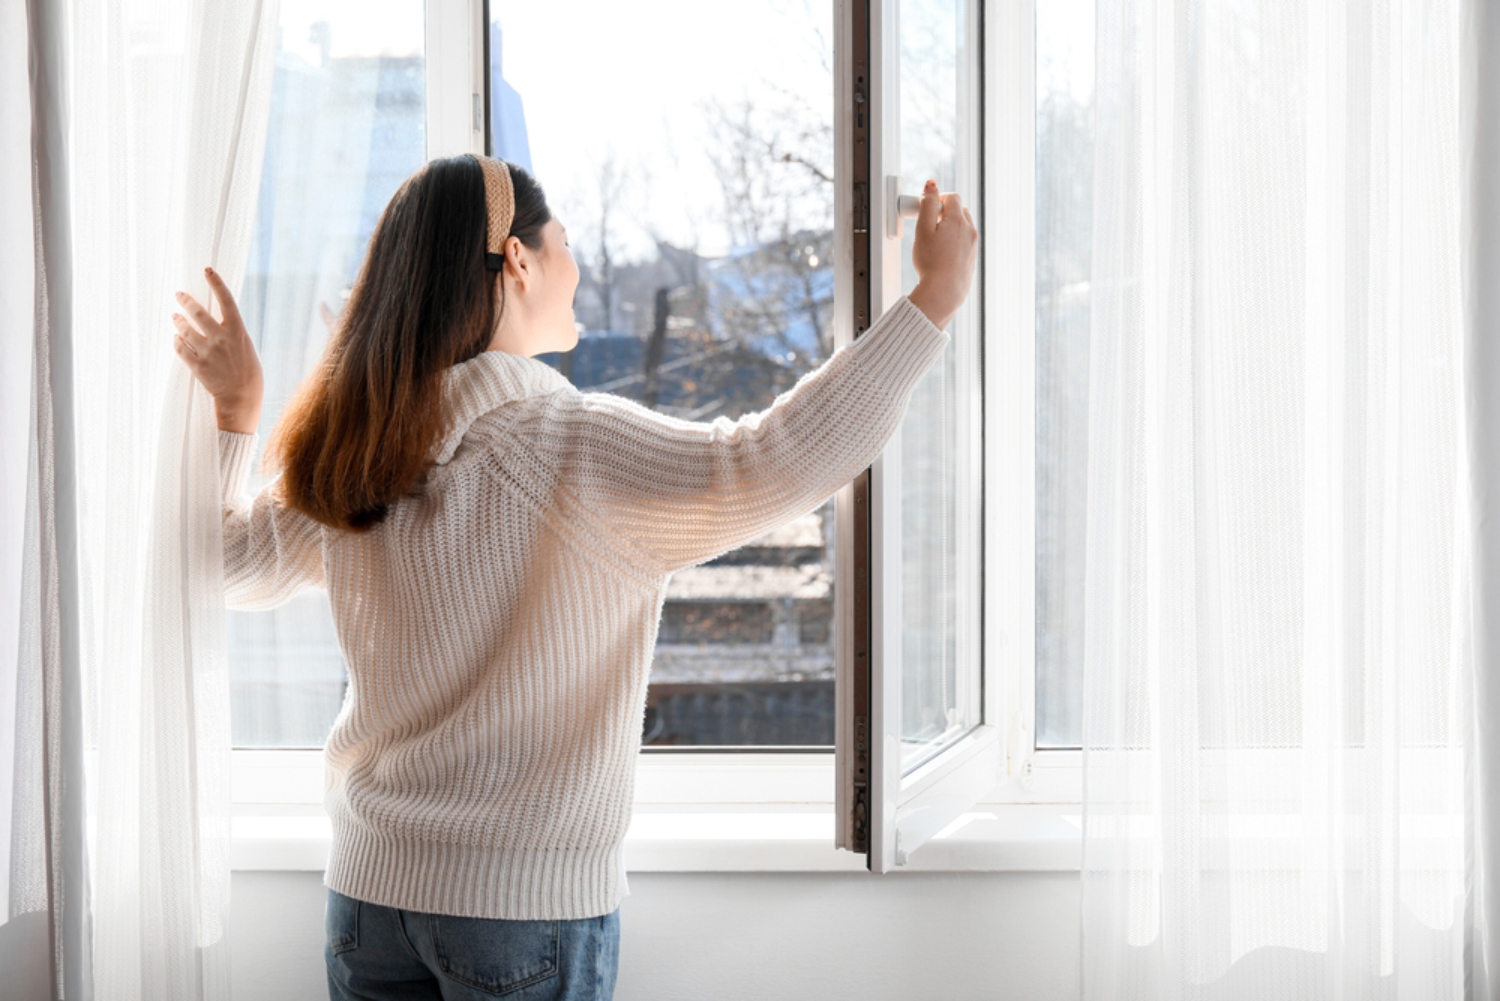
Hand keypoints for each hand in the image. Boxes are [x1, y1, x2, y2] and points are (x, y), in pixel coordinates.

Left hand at [171, 267, 263, 433]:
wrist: (242, 397)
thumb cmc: (247, 370)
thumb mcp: (245, 346)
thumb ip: (230, 331)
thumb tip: (213, 318)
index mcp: (237, 331)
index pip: (225, 300)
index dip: (216, 283)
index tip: (207, 269)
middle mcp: (222, 338)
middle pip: (197, 312)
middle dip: (186, 301)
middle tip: (179, 294)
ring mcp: (208, 352)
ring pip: (184, 330)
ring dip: (178, 321)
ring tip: (175, 317)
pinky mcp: (197, 365)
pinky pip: (180, 348)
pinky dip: (177, 342)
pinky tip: (177, 339)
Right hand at [907, 179, 977, 329]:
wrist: (944, 291)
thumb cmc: (931, 262)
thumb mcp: (923, 229)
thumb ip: (927, 204)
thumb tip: (931, 185)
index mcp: (958, 220)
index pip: (952, 197)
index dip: (937, 199)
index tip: (926, 210)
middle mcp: (969, 230)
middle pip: (959, 210)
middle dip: (944, 213)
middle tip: (929, 226)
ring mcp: (972, 244)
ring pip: (962, 226)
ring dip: (949, 227)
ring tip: (934, 242)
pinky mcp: (971, 257)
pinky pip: (963, 241)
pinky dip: (953, 241)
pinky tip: (941, 254)